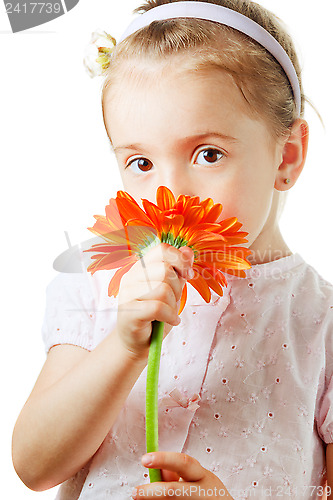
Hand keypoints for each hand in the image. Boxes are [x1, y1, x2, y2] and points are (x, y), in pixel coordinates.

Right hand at [116, 244, 193, 359]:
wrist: (138, 342)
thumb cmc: (155, 316)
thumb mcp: (172, 290)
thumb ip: (179, 271)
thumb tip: (188, 251)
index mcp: (140, 267)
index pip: (162, 250)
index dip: (180, 260)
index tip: (187, 275)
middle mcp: (131, 277)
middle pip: (165, 270)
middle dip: (177, 288)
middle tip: (174, 301)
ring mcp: (127, 294)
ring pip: (162, 289)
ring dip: (173, 304)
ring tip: (169, 313)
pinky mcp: (129, 311)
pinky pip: (157, 307)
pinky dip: (170, 315)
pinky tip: (171, 321)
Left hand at [132, 451, 233, 498]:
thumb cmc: (207, 494)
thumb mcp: (197, 479)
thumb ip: (178, 474)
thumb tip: (157, 471)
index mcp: (202, 476)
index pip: (182, 462)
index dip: (163, 459)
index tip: (144, 459)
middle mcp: (201, 492)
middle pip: (174, 491)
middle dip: (152, 492)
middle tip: (135, 492)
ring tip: (146, 498)